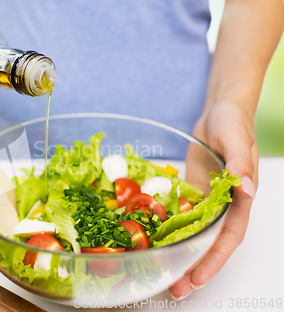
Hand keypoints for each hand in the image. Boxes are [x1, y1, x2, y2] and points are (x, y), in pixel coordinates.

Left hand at [169, 99, 257, 299]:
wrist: (217, 113)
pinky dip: (171, 230)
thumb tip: (248, 189)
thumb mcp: (237, 139)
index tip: (198, 279)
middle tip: (176, 290)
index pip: (229, 236)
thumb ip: (241, 164)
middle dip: (195, 267)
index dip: (214, 259)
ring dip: (182, 254)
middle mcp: (223, 205)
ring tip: (164, 275)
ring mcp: (206, 201)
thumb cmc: (233, 123)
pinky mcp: (192, 193)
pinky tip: (155, 242)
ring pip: (195, 234)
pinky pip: (181, 216)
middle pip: (210, 243)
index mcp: (240, 199)